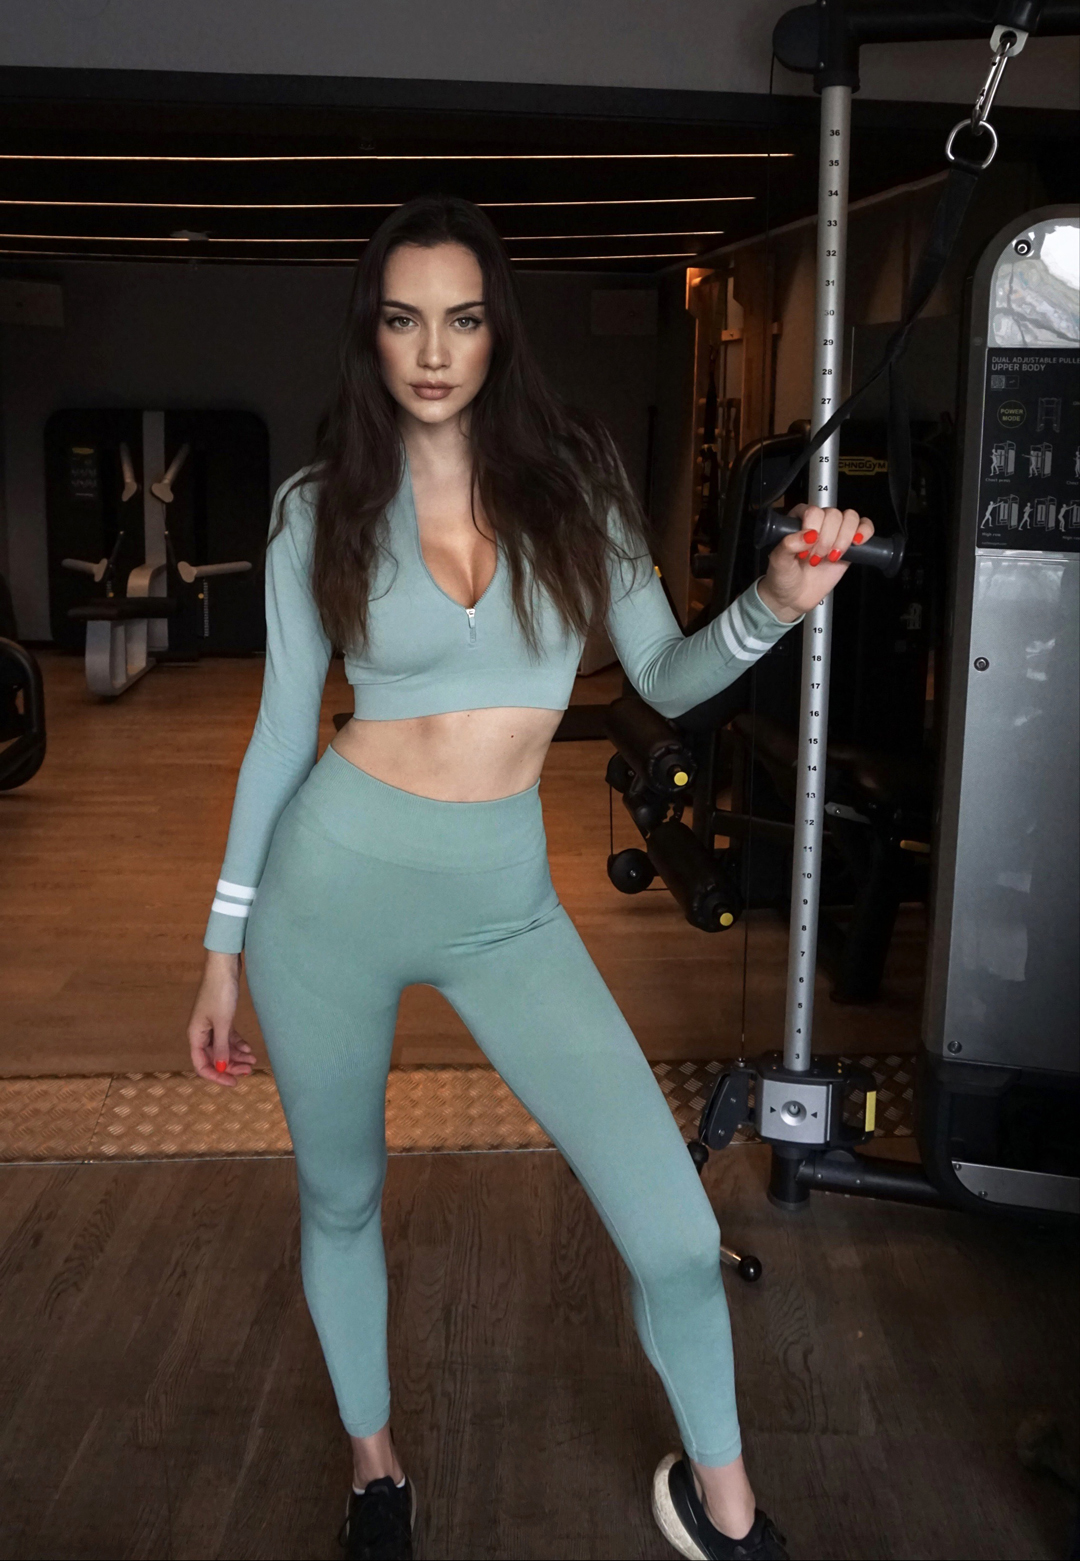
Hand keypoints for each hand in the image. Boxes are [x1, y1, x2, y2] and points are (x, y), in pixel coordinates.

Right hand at [187, 951, 256, 1086]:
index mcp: (195, 1035)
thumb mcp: (223, 1022)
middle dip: (230, 1066)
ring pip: (222, 1048)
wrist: (224, 967)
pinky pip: (228, 1037)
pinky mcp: (221, 1017)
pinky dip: (238, 1044)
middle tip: (249, 1071)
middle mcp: (201, 1032)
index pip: (202, 1064)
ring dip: (236, 1056)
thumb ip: (220, 1047)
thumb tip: (219, 1067)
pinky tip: (249, 1049)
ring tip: (253, 1061)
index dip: (217, 1076)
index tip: (234, 1082)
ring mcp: (211, 1025)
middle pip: (213, 1057)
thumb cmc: (220, 992)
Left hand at [757, 504, 874, 621]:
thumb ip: (788, 545)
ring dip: (843, 539)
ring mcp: (835, 532)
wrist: (793, 597)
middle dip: (827, 540)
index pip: (814, 511)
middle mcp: (818, 522)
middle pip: (834, 514)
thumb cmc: (782, 577)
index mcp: (799, 519)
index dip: (813, 531)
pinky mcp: (849, 544)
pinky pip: (864, 527)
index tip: (806, 550)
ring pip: (850, 518)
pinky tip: (856, 543)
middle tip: (815, 558)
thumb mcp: (778, 562)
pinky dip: (864, 532)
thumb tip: (809, 535)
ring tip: (832, 557)